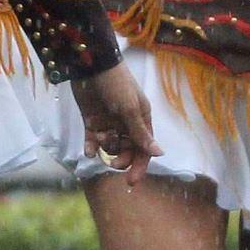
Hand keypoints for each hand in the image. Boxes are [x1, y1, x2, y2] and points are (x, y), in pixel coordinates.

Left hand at [71, 63, 159, 185]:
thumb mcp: (130, 110)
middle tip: (113, 164)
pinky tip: (89, 149)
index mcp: (141, 119)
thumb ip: (141, 134)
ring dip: (105, 146)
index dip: (139, 166)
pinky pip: (93, 141)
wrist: (91, 67)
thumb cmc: (116, 85)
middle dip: (121, 158)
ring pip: (110, 146)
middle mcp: (127, 123)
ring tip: (100, 135)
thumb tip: (160, 154)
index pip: (144, 148)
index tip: (131, 182)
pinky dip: (91, 147)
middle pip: (127, 150)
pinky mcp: (92, 121)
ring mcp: (109, 122)